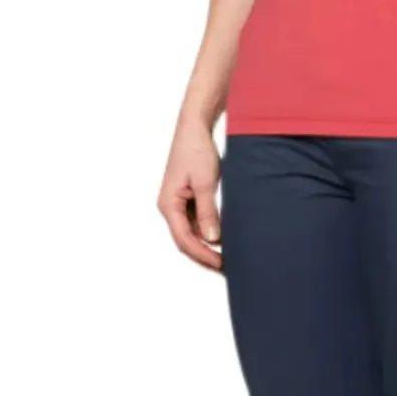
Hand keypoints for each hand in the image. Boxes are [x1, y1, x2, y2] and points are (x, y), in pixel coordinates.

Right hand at [158, 117, 223, 271]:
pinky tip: (224, 238)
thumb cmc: (196, 150)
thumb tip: (212, 240)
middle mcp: (170, 207)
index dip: (202, 255)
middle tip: (226, 268)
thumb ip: (208, 213)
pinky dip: (209, 232)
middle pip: (185, 241)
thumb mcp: (205, 183)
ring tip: (228, 256)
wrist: (195, 128)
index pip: (184, 239)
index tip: (221, 264)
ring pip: (192, 233)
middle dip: (204, 256)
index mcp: (168, 204)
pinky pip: (196, 222)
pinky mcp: (187, 199)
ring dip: (207, 246)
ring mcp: (178, 204)